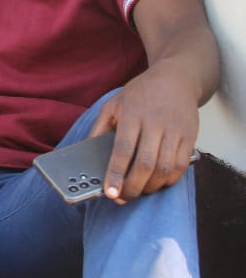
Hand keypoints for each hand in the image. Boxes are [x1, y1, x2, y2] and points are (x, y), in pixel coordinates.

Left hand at [90, 62, 200, 202]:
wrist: (176, 79)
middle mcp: (155, 124)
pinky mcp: (190, 137)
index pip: (123, 150)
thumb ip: (99, 129)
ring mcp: (175, 131)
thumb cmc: (140, 94)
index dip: (116, 174)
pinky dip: (169, 180)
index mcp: (132, 115)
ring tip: (138, 192)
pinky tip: (157, 183)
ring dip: (151, 187)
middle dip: (133, 187)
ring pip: (164, 168)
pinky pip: (181, 165)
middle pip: (145, 164)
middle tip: (122, 198)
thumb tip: (87, 154)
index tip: (110, 192)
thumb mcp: (112, 105)